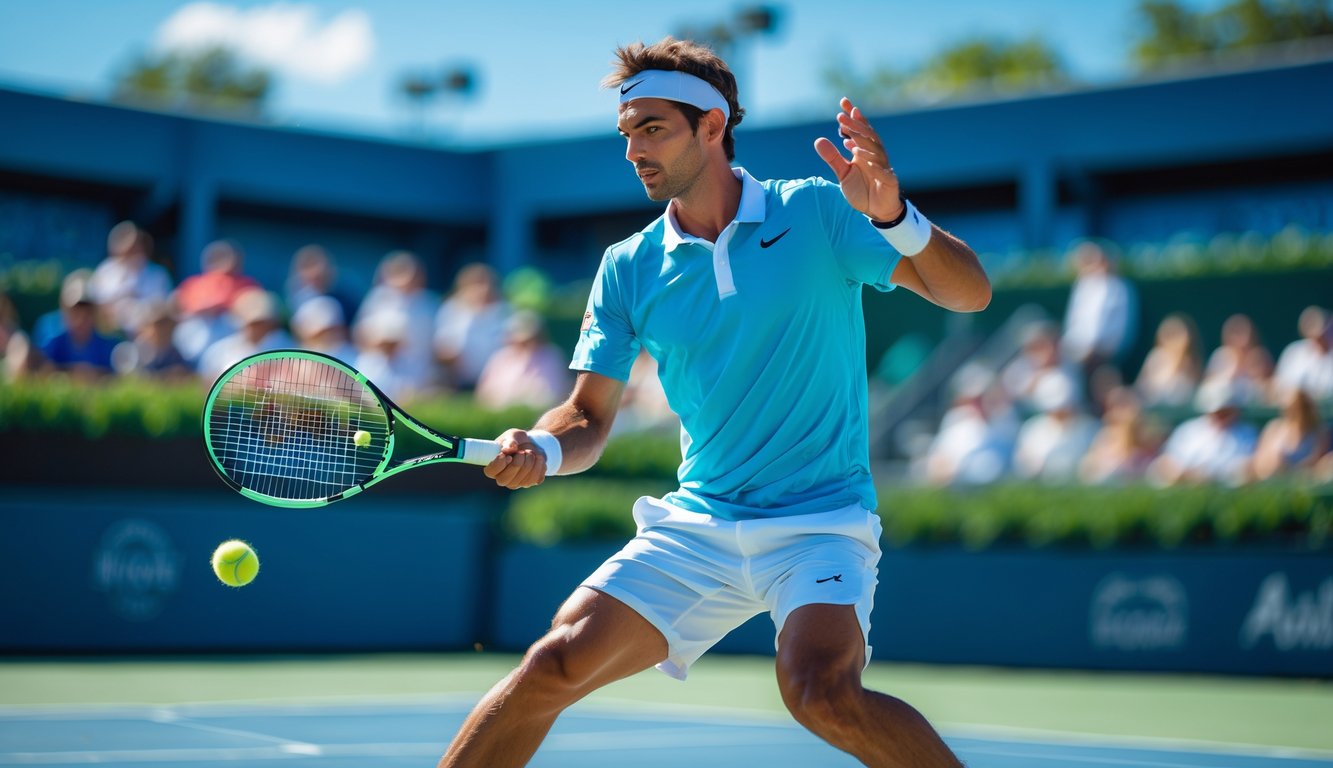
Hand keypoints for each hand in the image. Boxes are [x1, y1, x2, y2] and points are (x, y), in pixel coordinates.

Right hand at [483, 428, 547, 488]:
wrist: (533, 443)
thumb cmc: (517, 440)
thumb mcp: (513, 435)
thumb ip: (509, 441)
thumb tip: (507, 449)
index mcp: (494, 466)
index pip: (490, 471)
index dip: (498, 465)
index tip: (506, 455)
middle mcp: (503, 477)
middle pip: (505, 480)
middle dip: (516, 464)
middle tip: (522, 452)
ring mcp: (517, 482)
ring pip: (522, 481)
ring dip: (529, 463)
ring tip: (530, 452)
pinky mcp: (531, 482)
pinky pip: (536, 478)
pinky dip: (539, 465)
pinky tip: (537, 458)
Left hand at [813, 97, 903, 221]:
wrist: (877, 211)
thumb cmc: (862, 189)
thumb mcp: (843, 173)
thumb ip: (832, 157)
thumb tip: (818, 140)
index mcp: (864, 151)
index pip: (859, 129)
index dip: (852, 116)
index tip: (843, 102)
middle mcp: (874, 156)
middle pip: (867, 136)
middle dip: (855, 126)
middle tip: (841, 116)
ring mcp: (883, 168)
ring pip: (876, 152)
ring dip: (863, 145)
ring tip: (848, 139)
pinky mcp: (889, 182)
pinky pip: (883, 172)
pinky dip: (876, 166)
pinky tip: (866, 162)